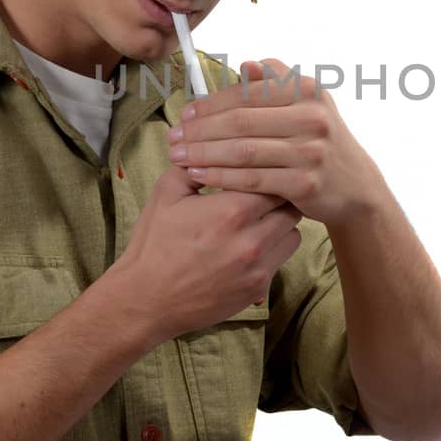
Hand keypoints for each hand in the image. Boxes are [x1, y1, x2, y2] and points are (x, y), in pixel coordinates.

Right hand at [111, 164, 302, 341]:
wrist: (146, 300)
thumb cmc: (154, 244)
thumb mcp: (166, 194)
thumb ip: (195, 163)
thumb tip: (212, 141)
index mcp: (231, 211)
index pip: (273, 179)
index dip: (267, 173)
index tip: (257, 172)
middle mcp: (251, 240)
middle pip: (291, 206)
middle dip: (278, 196)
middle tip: (262, 193)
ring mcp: (258, 267)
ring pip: (294, 234)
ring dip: (281, 224)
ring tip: (258, 220)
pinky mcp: (258, 288)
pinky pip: (282, 260)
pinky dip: (273, 249)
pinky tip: (250, 245)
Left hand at [167, 59, 383, 225]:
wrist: (354, 184)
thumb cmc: (319, 137)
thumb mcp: (307, 101)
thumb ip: (276, 80)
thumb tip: (245, 65)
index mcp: (307, 90)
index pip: (247, 93)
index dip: (211, 104)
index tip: (184, 113)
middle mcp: (312, 117)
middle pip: (240, 122)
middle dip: (200, 130)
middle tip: (173, 137)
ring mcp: (310, 152)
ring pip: (243, 152)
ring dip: (203, 154)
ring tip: (178, 156)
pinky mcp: (305, 184)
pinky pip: (252, 180)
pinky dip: (221, 177)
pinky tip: (199, 175)